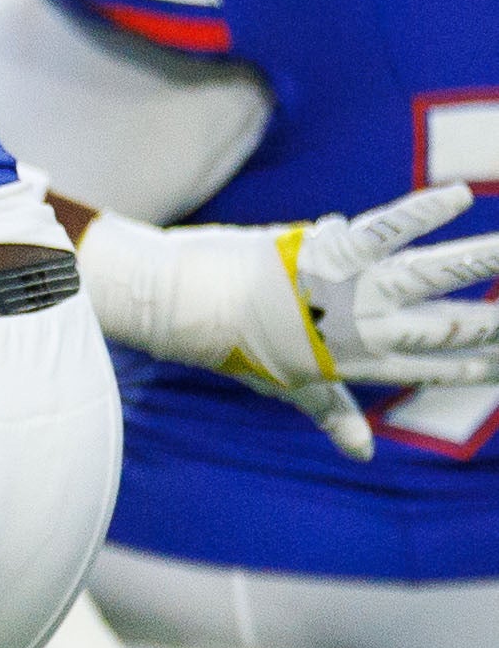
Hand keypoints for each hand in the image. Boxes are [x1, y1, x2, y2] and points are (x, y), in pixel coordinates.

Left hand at [77, 192, 498, 459]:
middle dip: (493, 325)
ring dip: (479, 260)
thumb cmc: (232, 342)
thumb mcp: (288, 386)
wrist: (180, 308)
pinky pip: (383, 227)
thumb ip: (333, 414)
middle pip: (444, 326)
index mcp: (354, 361)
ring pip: (428, 275)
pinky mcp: (326, 253)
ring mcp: (345, 292)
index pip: (431, 368)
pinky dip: (420, 209)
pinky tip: (459, 194)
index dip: (475, 368)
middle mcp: (359, 330)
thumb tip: (363, 454)